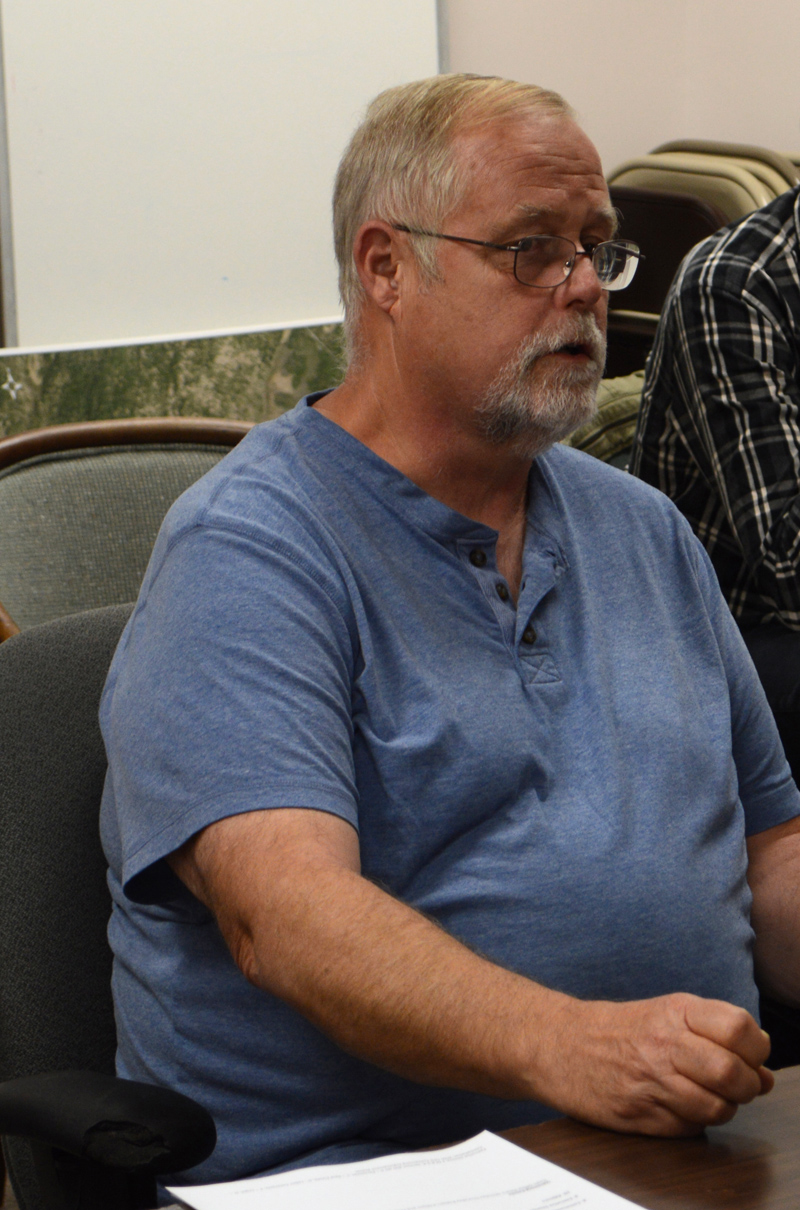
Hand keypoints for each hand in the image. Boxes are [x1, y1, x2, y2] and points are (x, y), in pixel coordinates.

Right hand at [537, 992, 772, 1135]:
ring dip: (723, 1108)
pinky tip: (680, 1106)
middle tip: (739, 1085)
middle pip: (732, 1073)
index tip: (751, 1056)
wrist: (557, 1044)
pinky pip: (689, 1128)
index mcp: (675, 1011)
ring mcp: (650, 1081)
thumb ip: (717, 1037)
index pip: (739, 1029)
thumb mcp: (666, 1014)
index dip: (756, 1049)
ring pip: (716, 1108)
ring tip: (708, 1097)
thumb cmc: (618, 1029)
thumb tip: (765, 1074)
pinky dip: (695, 1122)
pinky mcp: (639, 1114)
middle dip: (747, 1087)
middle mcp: (664, 1043)